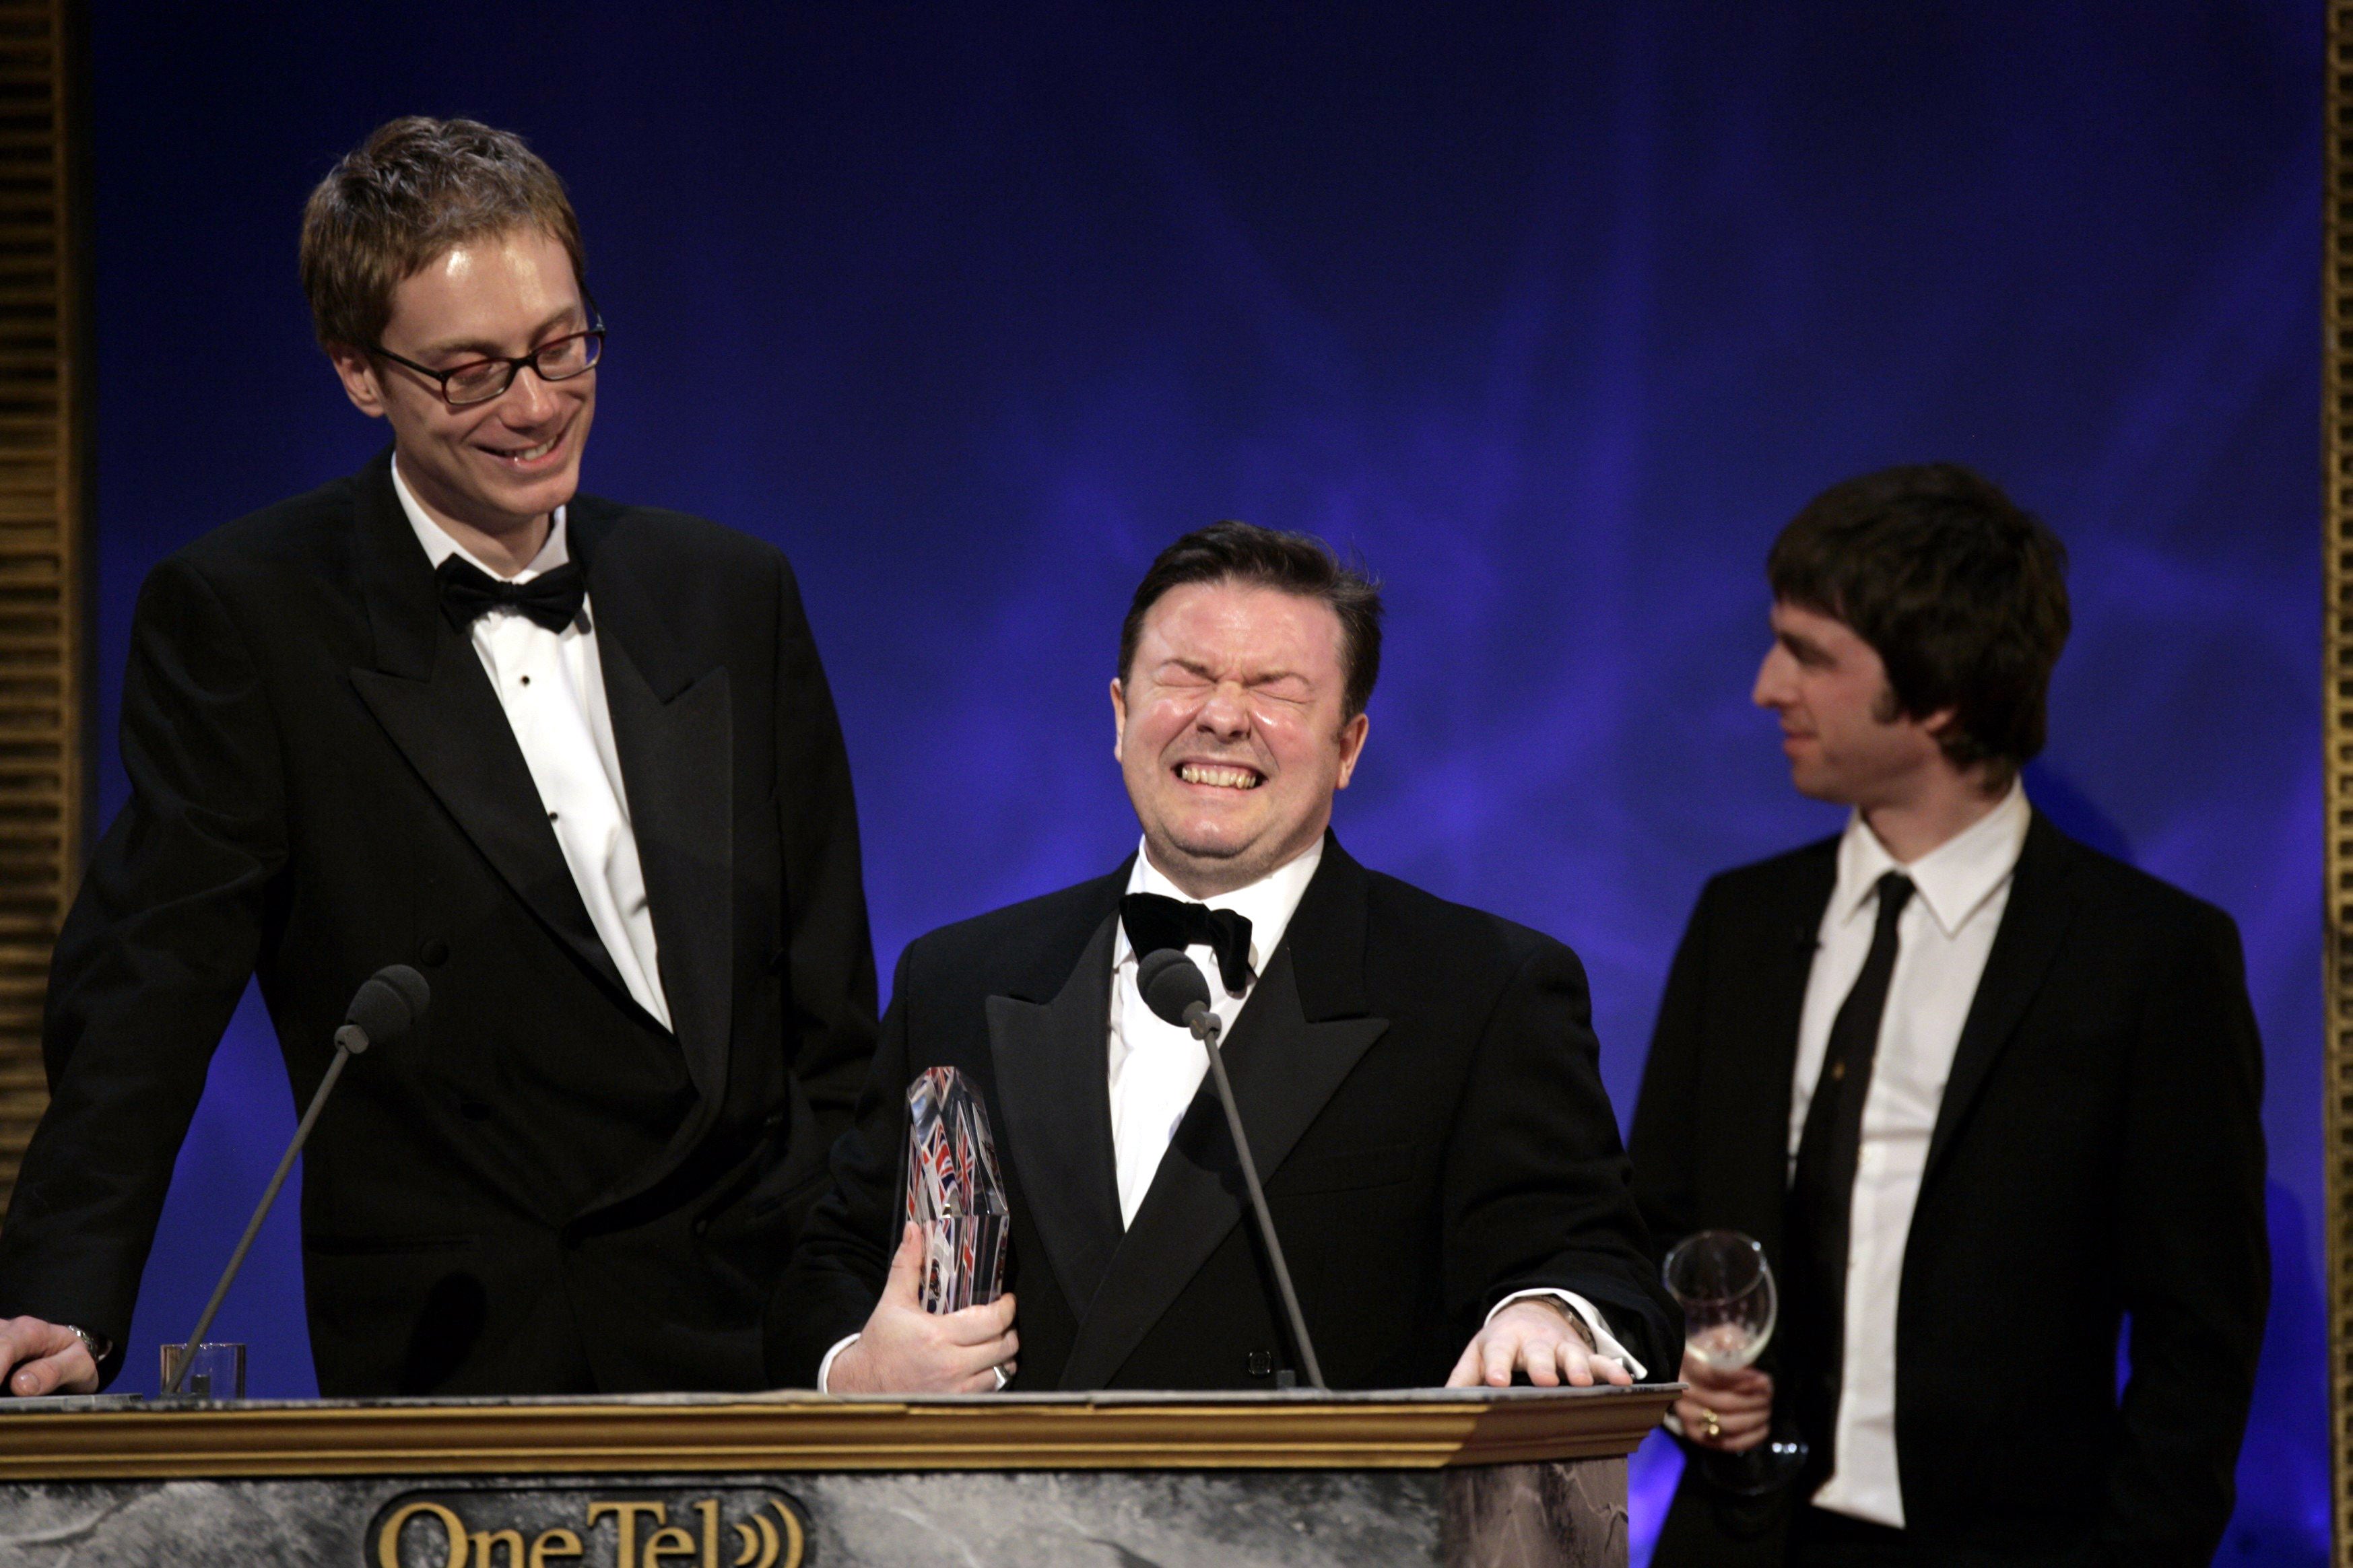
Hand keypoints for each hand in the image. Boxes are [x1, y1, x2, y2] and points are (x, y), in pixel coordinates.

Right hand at [0, 1317, 98, 1396]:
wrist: (66, 1354)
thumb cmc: (71, 1359)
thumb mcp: (78, 1366)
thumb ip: (54, 1372)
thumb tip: (21, 1386)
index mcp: (31, 1331)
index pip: (5, 1347)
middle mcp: (6, 1329)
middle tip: (1, 1404)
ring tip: (3, 1401)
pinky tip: (1, 1396)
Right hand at [826, 1224, 1016, 1393]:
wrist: (861, 1384)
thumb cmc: (880, 1343)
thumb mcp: (892, 1301)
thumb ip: (907, 1264)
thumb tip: (913, 1230)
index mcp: (938, 1335)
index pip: (992, 1321)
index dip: (1007, 1309)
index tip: (1007, 1301)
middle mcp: (950, 1365)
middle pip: (1003, 1347)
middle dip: (1009, 1331)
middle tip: (1004, 1322)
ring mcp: (954, 1389)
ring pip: (1000, 1371)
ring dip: (1003, 1356)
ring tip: (997, 1343)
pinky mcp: (954, 1404)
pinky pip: (988, 1390)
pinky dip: (992, 1377)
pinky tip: (985, 1366)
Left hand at [1445, 1298, 1630, 1388]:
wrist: (1534, 1312)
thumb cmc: (1503, 1343)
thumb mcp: (1479, 1353)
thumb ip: (1463, 1377)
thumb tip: (1443, 1404)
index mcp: (1504, 1341)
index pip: (1497, 1352)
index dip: (1497, 1366)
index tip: (1496, 1380)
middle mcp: (1535, 1342)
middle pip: (1538, 1353)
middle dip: (1542, 1366)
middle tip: (1545, 1380)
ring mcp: (1562, 1346)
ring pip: (1572, 1355)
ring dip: (1578, 1368)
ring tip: (1584, 1382)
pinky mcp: (1584, 1353)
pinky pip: (1600, 1361)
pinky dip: (1612, 1370)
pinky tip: (1624, 1382)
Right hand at [1672, 1350, 1771, 1451]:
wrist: (1690, 1374)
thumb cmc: (1710, 1353)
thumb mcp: (1720, 1338)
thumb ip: (1731, 1340)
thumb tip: (1741, 1350)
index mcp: (1686, 1364)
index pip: (1714, 1376)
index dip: (1742, 1380)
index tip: (1762, 1378)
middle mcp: (1682, 1392)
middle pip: (1725, 1402)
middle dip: (1754, 1399)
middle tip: (1769, 1392)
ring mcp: (1687, 1416)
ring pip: (1728, 1424)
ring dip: (1754, 1417)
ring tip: (1767, 1407)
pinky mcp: (1696, 1435)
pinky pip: (1726, 1443)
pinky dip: (1750, 1437)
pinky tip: (1763, 1426)